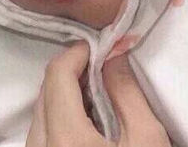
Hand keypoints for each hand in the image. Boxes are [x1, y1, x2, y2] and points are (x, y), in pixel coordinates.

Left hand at [26, 41, 170, 146]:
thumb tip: (112, 55)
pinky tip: (88, 126)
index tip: (101, 49)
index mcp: (64, 139)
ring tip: (100, 101)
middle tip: (105, 73)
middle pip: (46, 91)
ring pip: (41, 111)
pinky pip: (42, 132)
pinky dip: (61, 118)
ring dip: (67, 96)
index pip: (57, 74)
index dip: (79, 53)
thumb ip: (126, 90)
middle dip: (74, 74)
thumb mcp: (147, 140)